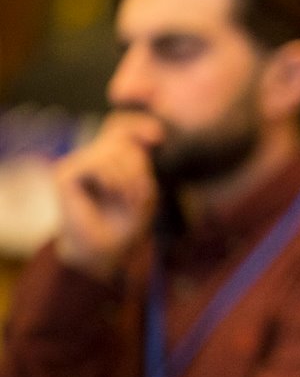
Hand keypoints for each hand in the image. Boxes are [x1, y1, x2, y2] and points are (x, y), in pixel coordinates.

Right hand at [53, 111, 164, 281]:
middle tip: (138, 195)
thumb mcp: (145, 191)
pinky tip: (113, 193)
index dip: (139, 125)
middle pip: (123, 140)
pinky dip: (113, 179)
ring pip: (112, 151)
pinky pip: (96, 162)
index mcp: (112, 158)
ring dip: (129, 177)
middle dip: (139, 167)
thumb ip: (144, 164)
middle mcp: (93, 157)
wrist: (104, 251)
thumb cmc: (126, 223)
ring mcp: (78, 164)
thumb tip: (149, 138)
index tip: (158, 137)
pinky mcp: (65, 173)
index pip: (122, 127)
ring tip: (128, 199)